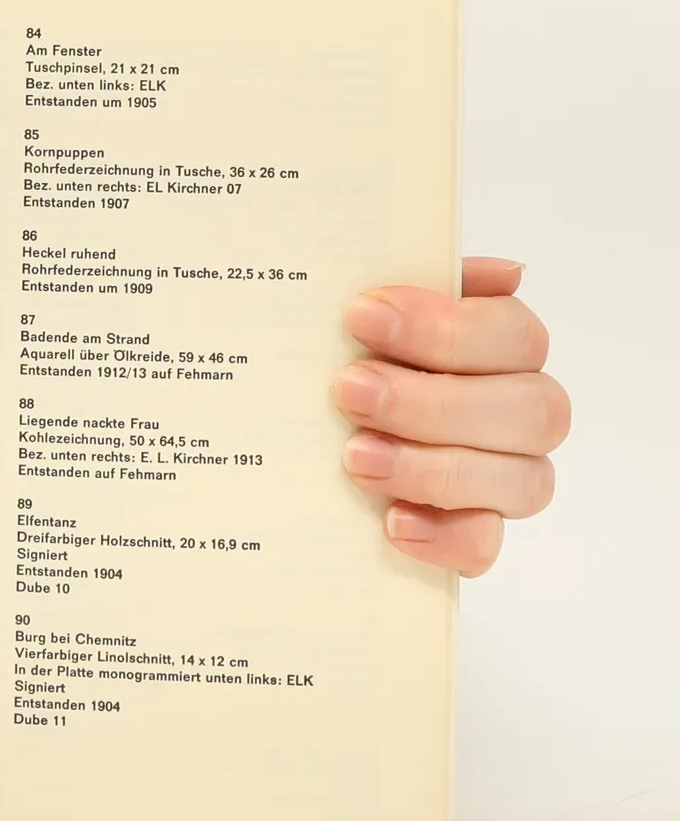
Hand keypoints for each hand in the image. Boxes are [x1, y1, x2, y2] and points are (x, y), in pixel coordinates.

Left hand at [335, 257, 567, 576]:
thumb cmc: (348, 357)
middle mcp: (519, 413)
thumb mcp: (367, 313)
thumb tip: (502, 273)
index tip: (361, 315)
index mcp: (503, 349)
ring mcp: (505, 478)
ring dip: (434, 468)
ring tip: (356, 457)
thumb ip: (419, 279)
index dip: (445, 327)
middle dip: (433, 401)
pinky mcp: (473, 535)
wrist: (292, 436)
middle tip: (349, 389)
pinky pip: (484, 547)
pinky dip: (443, 536)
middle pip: (529, 410)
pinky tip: (391, 522)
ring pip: (521, 481)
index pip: (514, 335)